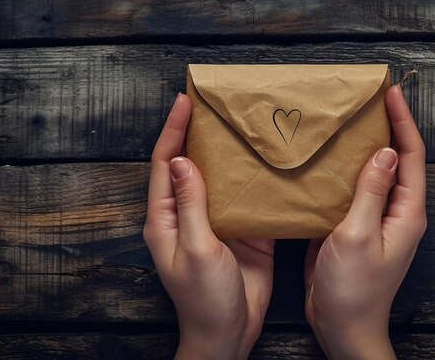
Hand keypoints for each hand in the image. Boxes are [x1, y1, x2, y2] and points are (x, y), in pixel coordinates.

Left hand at [144, 93, 274, 359]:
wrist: (231, 331)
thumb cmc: (205, 299)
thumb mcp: (198, 249)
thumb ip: (191, 205)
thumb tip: (182, 161)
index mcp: (167, 219)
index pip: (165, 164)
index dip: (173, 131)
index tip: (184, 103)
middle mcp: (189, 214)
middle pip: (191, 164)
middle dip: (199, 134)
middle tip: (216, 105)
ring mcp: (217, 221)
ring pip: (220, 178)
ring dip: (229, 153)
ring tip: (244, 125)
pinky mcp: (243, 230)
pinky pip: (246, 198)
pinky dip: (254, 179)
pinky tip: (269, 162)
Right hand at [304, 85, 426, 359]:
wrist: (342, 326)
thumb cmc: (354, 289)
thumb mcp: (359, 236)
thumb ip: (371, 193)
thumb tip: (384, 153)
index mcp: (407, 212)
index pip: (410, 156)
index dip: (403, 122)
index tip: (392, 94)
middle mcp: (396, 212)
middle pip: (396, 160)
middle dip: (385, 128)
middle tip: (367, 100)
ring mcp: (375, 219)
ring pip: (373, 174)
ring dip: (362, 148)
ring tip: (345, 122)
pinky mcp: (354, 227)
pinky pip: (353, 191)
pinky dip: (343, 172)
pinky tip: (325, 161)